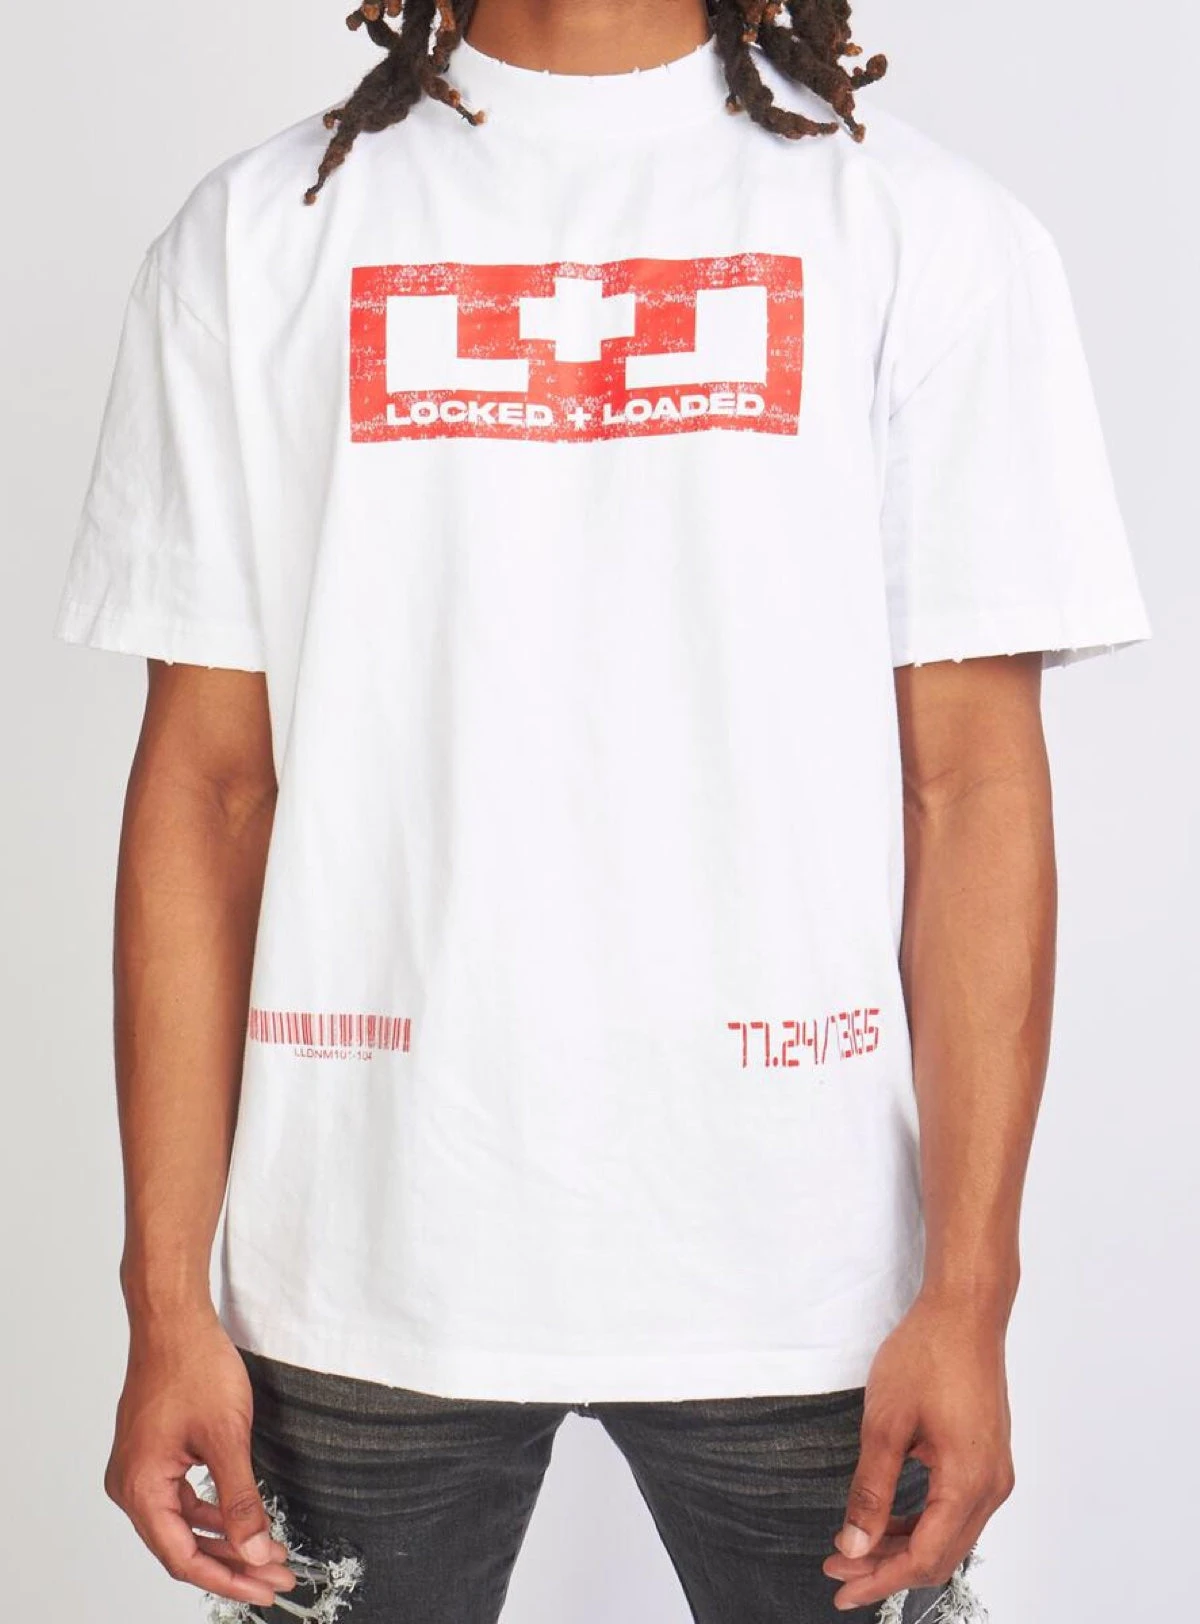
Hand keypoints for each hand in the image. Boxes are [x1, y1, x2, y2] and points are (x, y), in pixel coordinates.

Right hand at [104, 1305, 297, 1608]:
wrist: (175, 1319)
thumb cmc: (192, 1364)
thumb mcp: (226, 1438)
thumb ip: (241, 1501)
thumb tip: (254, 1551)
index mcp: (141, 1488)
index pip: (184, 1557)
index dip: (228, 1577)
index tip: (265, 1588)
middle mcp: (131, 1485)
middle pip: (182, 1546)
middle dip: (232, 1564)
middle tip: (276, 1578)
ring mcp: (140, 1469)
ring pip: (183, 1524)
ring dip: (225, 1539)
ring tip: (267, 1554)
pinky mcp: (153, 1454)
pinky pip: (181, 1498)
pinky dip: (213, 1512)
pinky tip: (243, 1519)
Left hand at [823, 1289, 1014, 1611]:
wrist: (965, 1311)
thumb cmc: (927, 1354)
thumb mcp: (886, 1422)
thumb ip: (871, 1489)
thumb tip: (856, 1544)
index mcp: (969, 1481)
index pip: (925, 1557)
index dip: (880, 1578)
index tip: (841, 1585)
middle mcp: (991, 1486)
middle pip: (940, 1554)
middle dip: (887, 1568)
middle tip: (838, 1568)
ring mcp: (994, 1472)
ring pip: (949, 1534)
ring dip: (903, 1546)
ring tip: (855, 1548)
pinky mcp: (987, 1458)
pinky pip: (955, 1509)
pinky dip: (921, 1522)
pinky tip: (888, 1521)